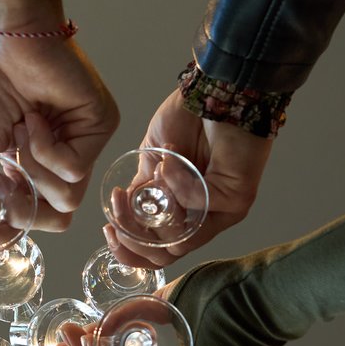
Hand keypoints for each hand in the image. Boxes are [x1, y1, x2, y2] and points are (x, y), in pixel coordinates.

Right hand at [0, 0, 117, 229]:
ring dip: (31, 170)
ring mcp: (84, 140)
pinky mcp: (100, 124)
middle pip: (59, 216)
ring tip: (19, 131)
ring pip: (67, 198)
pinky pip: (73, 169)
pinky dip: (44, 149)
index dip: (12, 223)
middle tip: (2, 180)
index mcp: (33, 162)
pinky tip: (33, 118)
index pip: (38, 213)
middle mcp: (64, 154)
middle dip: (24, 208)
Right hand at [108, 86, 272, 268]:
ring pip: (181, 238)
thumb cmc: (191, 120)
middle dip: (133, 238)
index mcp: (186, 212)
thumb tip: (123, 213)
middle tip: (117, 211)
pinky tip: (170, 157)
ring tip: (152, 172)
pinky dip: (176, 180)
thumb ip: (142, 187)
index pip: (159, 251)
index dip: (130, 250)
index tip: (107, 230)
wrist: (218, 91)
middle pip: (167, 254)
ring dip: (155, 207)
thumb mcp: (153, 158)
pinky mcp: (236, 198)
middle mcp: (206, 218)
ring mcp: (224, 212)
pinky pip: (196, 202)